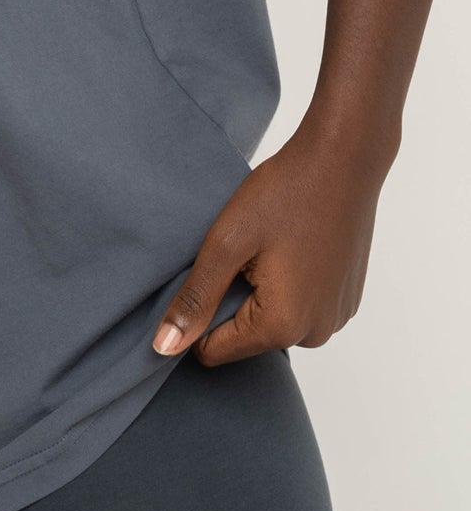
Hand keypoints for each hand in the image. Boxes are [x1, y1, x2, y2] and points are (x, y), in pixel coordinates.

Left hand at [150, 116, 394, 365]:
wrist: (344, 159)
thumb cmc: (284, 193)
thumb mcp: (226, 243)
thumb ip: (195, 299)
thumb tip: (164, 348)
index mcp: (282, 326)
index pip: (214, 351)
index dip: (198, 315)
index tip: (208, 272)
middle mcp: (315, 334)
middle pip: (246, 337)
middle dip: (232, 300)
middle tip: (240, 252)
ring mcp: (336, 317)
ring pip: (273, 321)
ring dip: (259, 292)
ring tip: (266, 246)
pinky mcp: (346, 300)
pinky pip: (300, 307)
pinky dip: (288, 284)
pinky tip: (290, 246)